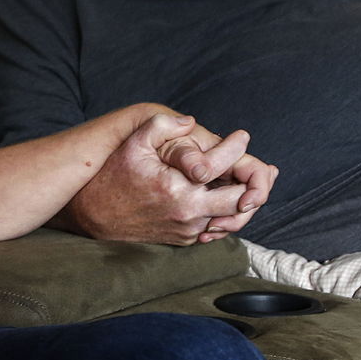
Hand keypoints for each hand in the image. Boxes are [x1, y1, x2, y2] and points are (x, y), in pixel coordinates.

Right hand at [60, 113, 273, 244]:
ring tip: (259, 183)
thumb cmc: (112, 177)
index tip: (241, 136)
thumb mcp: (133, 144)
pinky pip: (217, 226)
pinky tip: (233, 200)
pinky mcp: (185, 238)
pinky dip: (228, 213)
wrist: (92, 216)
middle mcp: (188, 213)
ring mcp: (188, 229)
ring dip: (247, 200)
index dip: (237, 146)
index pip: (223, 165)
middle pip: (243, 201)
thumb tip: (191, 121)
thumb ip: (162, 126)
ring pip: (234, 218)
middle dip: (258, 183)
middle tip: (268, 169)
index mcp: (179, 188)